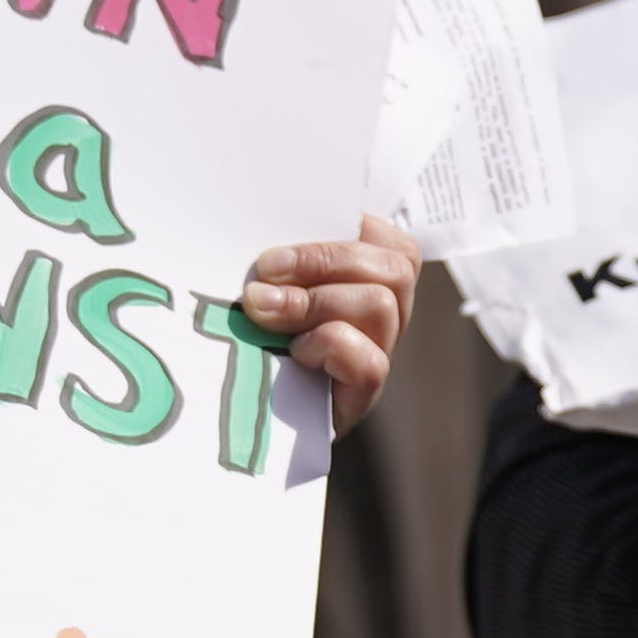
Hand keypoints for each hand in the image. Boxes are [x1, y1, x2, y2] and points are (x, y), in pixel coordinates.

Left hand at [243, 216, 421, 435]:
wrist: (241, 413)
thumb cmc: (251, 333)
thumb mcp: (265, 283)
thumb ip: (277, 259)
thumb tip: (268, 242)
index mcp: (368, 273)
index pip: (384, 235)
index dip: (344, 224)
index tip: (287, 232)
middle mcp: (386, 311)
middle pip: (396, 266)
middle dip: (324, 260)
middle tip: (265, 271)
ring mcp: (378, 352)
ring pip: (381, 306)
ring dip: (316, 301)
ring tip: (264, 310)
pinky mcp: (364, 394)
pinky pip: (371, 363)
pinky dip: (329, 346)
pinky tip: (294, 352)